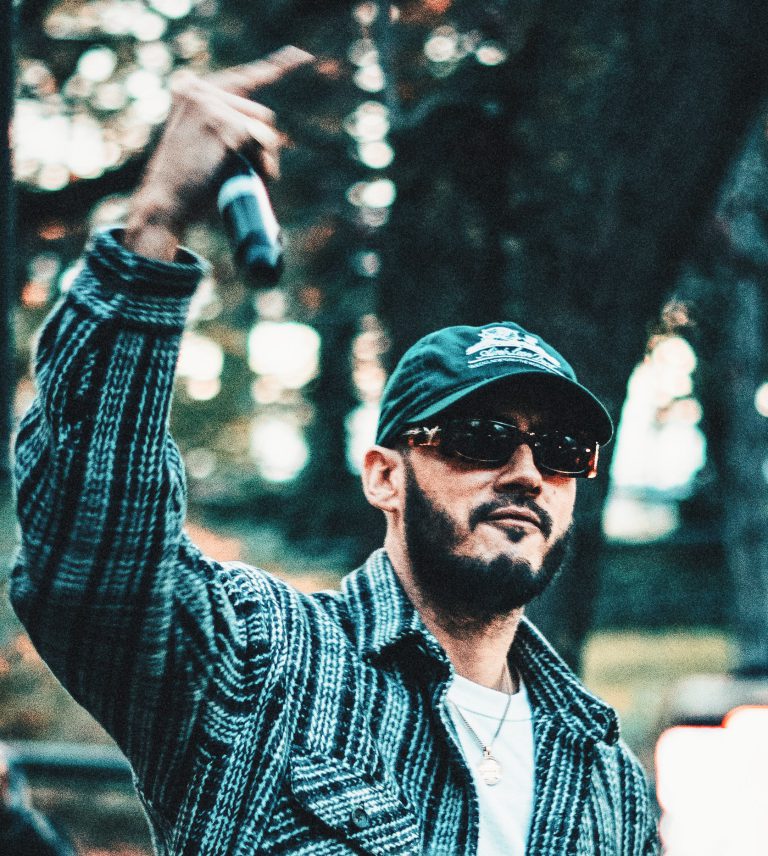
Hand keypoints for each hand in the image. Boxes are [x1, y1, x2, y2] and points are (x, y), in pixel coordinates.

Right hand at [124, 46, 313, 260]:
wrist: (165, 205)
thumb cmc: (186, 186)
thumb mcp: (199, 146)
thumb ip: (222, 127)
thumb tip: (265, 131)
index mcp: (191, 91)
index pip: (242, 78)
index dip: (277, 67)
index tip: (302, 55)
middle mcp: (197, 90)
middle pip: (258, 112)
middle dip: (263, 145)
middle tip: (254, 173)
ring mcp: (210, 104)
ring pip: (263, 127)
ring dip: (264, 157)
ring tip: (245, 177)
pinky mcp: (222, 123)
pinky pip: (261, 140)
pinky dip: (262, 163)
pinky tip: (246, 176)